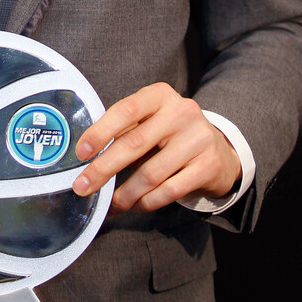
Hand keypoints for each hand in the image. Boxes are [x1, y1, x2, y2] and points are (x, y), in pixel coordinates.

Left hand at [70, 83, 240, 215]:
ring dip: (125, 194)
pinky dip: (147, 202)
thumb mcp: (151, 123)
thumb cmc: (172, 136)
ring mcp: (198, 138)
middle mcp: (182, 112)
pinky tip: (136, 205)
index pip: (126, 110)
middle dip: (104, 169)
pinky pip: (169, 190)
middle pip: (134, 143)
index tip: (81, 152)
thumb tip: (87, 161)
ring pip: (151, 173)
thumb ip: (125, 132)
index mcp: (160, 95)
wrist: (220, 151)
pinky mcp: (208, 165)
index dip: (100, 132)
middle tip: (83, 187)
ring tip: (111, 204)